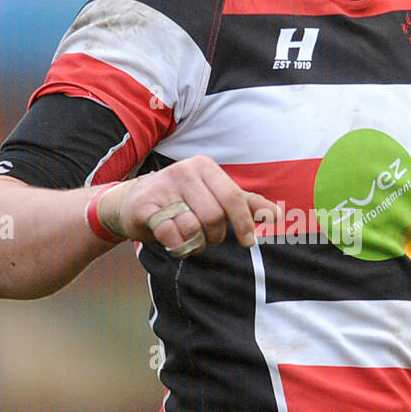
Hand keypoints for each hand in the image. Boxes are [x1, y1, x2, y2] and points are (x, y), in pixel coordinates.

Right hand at [97, 155, 281, 258]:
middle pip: (214, 215)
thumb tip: (278, 215)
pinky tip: (174, 241)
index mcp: (204, 167)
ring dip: (196, 242)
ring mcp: (163, 187)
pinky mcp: (145, 206)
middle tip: (209, 239)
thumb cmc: (180, 200)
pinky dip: (178, 245)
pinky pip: (172, 234)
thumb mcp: (213, 196)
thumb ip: (246, 204)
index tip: (247, 242)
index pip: (234, 197)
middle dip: (216, 235)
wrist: (132, 202)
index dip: (244, 223)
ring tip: (190, 240)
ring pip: (193, 226)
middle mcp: (184, 171)